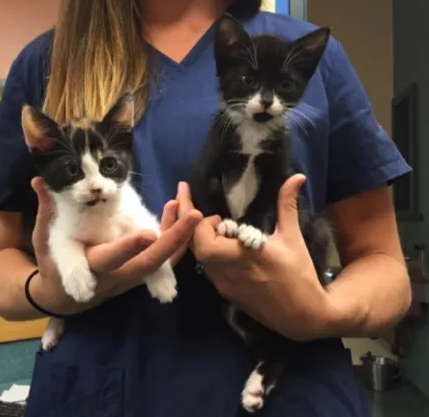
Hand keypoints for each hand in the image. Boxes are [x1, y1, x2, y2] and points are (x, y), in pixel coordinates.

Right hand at [31, 177, 202, 304]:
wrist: (65, 295)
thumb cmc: (53, 263)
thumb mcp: (45, 239)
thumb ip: (46, 211)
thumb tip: (39, 181)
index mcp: (91, 265)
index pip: (112, 258)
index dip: (129, 247)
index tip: (148, 234)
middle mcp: (116, 275)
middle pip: (150, 263)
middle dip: (173, 240)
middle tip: (193, 215)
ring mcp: (132, 278)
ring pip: (162, 264)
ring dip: (180, 239)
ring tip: (193, 212)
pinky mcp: (140, 275)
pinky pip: (163, 261)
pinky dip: (174, 240)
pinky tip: (178, 214)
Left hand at [176, 177, 332, 341]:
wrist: (303, 316)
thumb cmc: (299, 275)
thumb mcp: (293, 238)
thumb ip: (287, 206)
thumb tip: (296, 177)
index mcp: (241, 258)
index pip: (204, 244)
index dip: (202, 225)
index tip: (217, 215)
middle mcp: (227, 273)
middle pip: (195, 250)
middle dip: (191, 226)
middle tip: (194, 206)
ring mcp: (224, 285)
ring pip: (198, 259)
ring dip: (198, 239)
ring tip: (205, 221)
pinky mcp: (226, 293)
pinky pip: (208, 269)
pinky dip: (208, 252)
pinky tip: (217, 242)